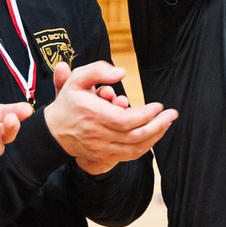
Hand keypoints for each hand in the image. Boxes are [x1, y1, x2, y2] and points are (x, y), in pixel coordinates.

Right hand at [43, 60, 176, 175]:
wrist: (53, 132)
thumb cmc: (68, 103)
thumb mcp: (77, 79)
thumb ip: (98, 70)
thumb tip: (122, 73)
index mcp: (93, 115)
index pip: (125, 120)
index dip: (145, 115)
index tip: (158, 106)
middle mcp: (98, 134)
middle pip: (134, 136)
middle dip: (158, 126)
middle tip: (172, 114)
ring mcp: (102, 148)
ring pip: (135, 148)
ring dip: (155, 137)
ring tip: (167, 124)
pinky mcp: (104, 156)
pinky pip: (130, 155)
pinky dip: (145, 147)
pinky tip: (154, 136)